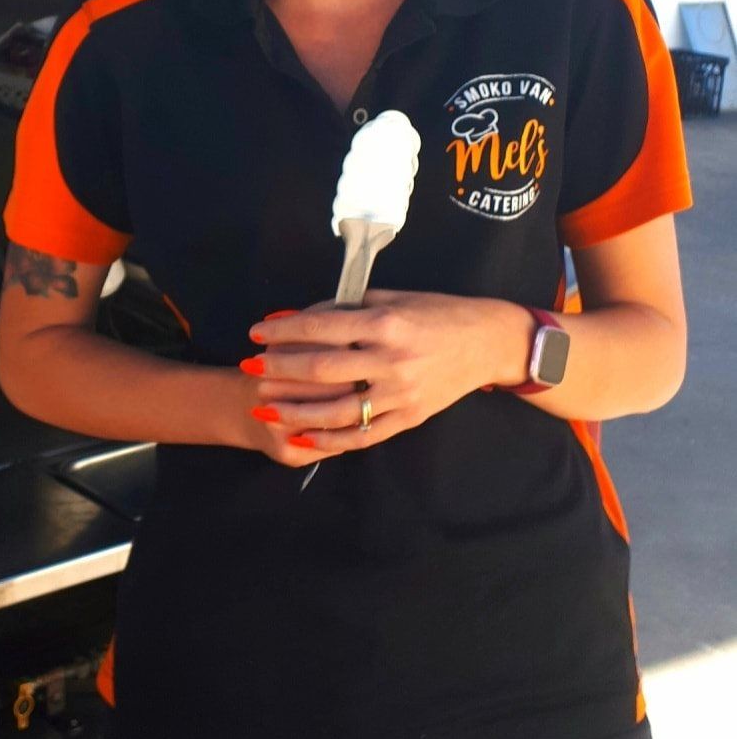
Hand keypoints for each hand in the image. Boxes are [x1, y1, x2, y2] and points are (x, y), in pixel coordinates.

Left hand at [240, 292, 533, 462]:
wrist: (488, 342)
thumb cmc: (437, 313)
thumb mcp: (392, 299)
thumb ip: (345, 308)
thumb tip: (297, 317)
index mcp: (385, 323)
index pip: (321, 327)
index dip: (284, 331)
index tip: (257, 332)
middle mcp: (391, 359)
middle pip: (321, 369)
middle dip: (279, 369)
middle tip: (249, 368)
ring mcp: (401, 393)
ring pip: (336, 409)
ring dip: (295, 409)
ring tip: (264, 406)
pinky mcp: (410, 417)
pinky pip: (362, 435)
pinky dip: (329, 440)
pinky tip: (302, 437)